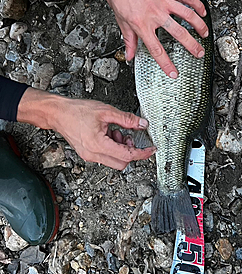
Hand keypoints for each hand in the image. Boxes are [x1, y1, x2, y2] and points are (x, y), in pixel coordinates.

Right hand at [17, 88, 155, 169]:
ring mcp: (89, 156)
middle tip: (128, 136)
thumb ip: (126, 119)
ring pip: (114, 161)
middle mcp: (93, 154)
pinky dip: (112, 147)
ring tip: (115, 131)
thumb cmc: (77, 111)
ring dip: (120, 149)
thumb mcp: (106, 111)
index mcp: (98, 145)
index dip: (142, 153)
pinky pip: (106, 156)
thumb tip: (142, 124)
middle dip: (130, 150)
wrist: (58, 113)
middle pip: (122, 163)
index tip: (151, 150)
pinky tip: (108, 134)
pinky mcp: (87, 154)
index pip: (127, 155)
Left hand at [80, 0, 208, 78]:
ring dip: (199, 26)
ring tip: (205, 34)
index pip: (157, 50)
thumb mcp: (121, 20)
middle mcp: (155, 14)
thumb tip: (130, 55)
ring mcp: (163, 1)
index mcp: (142, 24)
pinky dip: (197, 5)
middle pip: (179, 34)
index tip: (174, 73)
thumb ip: (129, 39)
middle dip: (192, 46)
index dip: (166, 64)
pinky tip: (202, 11)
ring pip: (188, 15)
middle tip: (199, 53)